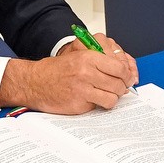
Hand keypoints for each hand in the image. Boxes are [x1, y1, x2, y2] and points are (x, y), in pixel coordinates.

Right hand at [0, 35, 137, 113]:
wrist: (35, 82)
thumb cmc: (57, 70)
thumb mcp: (79, 56)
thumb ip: (101, 61)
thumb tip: (125, 71)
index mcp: (89, 58)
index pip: (119, 67)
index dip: (127, 75)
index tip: (128, 78)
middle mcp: (87, 72)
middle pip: (118, 84)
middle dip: (122, 88)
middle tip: (118, 89)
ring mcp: (83, 89)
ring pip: (113, 97)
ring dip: (112, 98)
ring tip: (106, 95)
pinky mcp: (79, 104)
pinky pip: (100, 106)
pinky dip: (99, 104)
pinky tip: (93, 100)